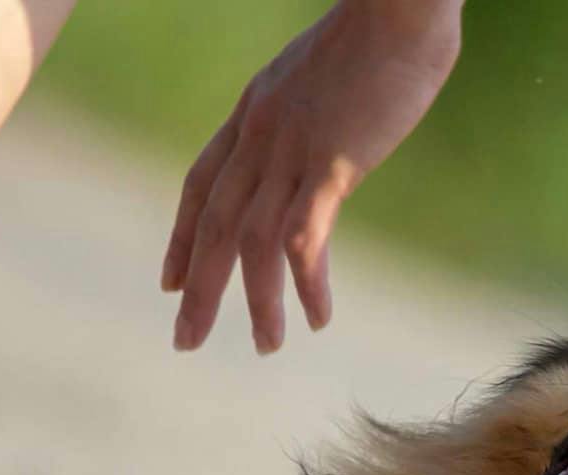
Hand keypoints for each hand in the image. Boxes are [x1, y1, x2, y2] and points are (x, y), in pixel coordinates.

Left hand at [163, 0, 461, 352]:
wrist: (399, 3)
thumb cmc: (381, 30)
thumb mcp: (325, 76)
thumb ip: (312, 111)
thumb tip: (323, 137)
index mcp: (253, 113)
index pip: (201, 186)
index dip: (181, 237)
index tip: (168, 280)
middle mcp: (259, 135)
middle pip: (212, 225)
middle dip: (196, 288)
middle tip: (184, 340)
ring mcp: (290, 150)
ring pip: (253, 242)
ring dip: (257, 302)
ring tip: (267, 346)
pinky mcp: (330, 163)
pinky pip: (305, 239)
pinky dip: (307, 284)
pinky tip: (318, 317)